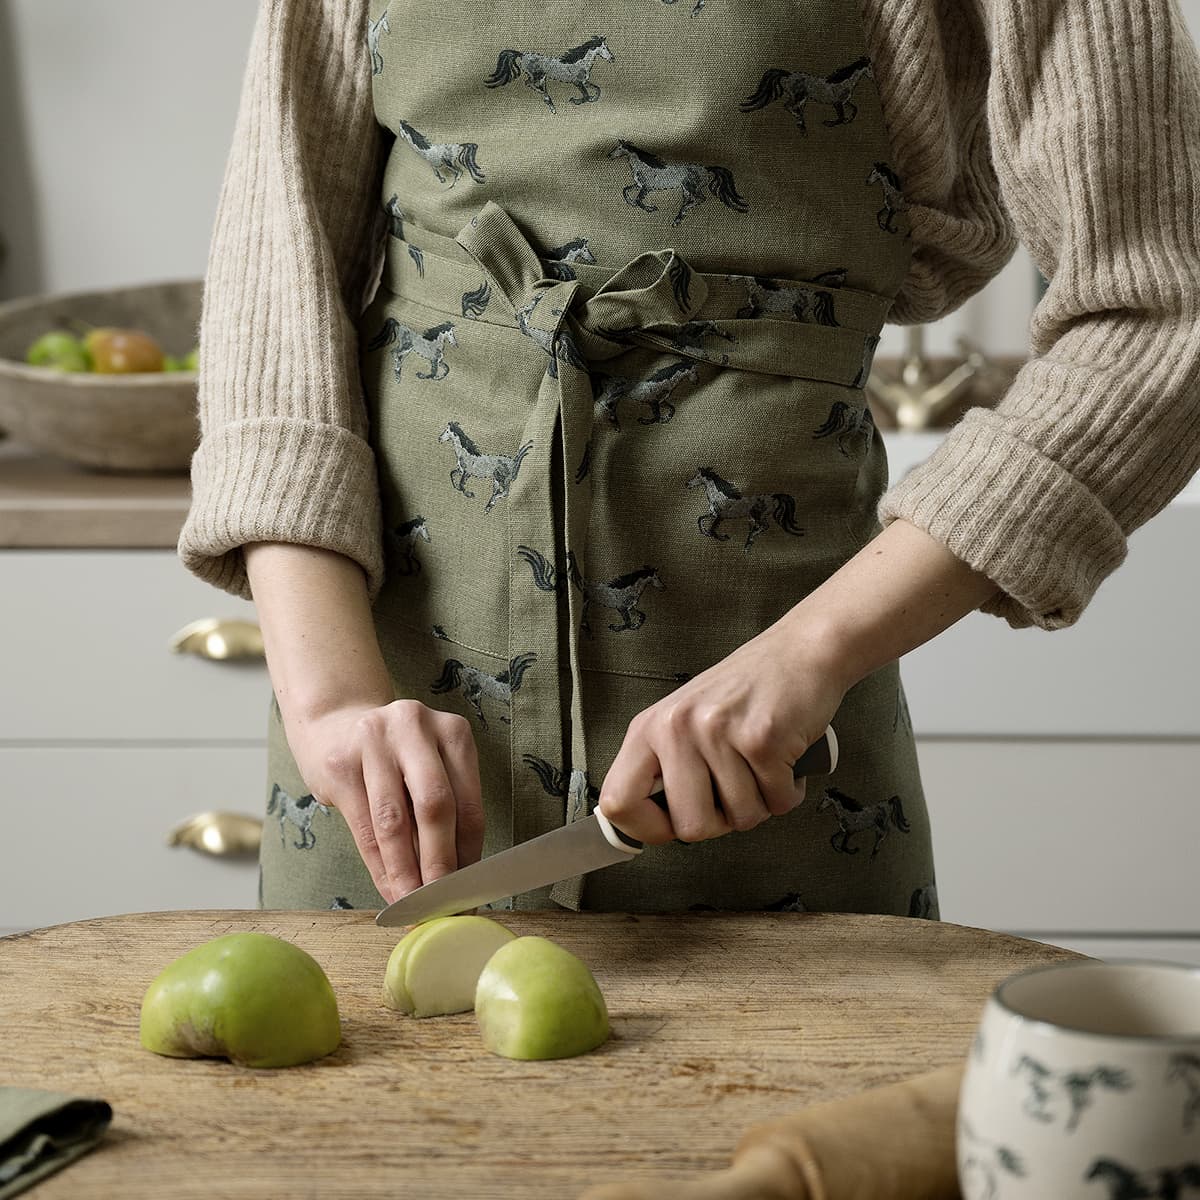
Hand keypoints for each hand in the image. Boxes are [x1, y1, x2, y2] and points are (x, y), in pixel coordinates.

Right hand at [285, 699, 484, 902]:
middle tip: (442, 905)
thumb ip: (447, 811)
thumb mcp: (430, 769)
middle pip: (434, 806)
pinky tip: (389, 887)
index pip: (468, 801)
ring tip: (413, 904)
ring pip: (394, 821)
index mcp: (452, 731)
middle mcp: (414, 728)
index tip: (470, 891)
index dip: (470, 852)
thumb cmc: (395, 758)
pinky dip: (379, 865)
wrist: (335, 724)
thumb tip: (462, 876)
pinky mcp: (340, 764)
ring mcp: (373, 741)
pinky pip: (363, 827)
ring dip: (406, 871)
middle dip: (440, 864)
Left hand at [596, 622, 846, 844]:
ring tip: (763, 765)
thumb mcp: (686, 719)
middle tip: (736, 791)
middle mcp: (677, 728)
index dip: (645, 829)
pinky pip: (778, 803)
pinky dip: (789, 791)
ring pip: (741, 818)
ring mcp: (718, 733)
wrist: (801, 651)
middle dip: (721, 822)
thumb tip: (652, 825)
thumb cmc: (746, 690)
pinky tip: (786, 761)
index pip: (617, 802)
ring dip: (762, 802)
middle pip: (690, 827)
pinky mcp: (762, 739)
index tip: (671, 826)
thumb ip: (668, 765)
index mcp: (650, 727)